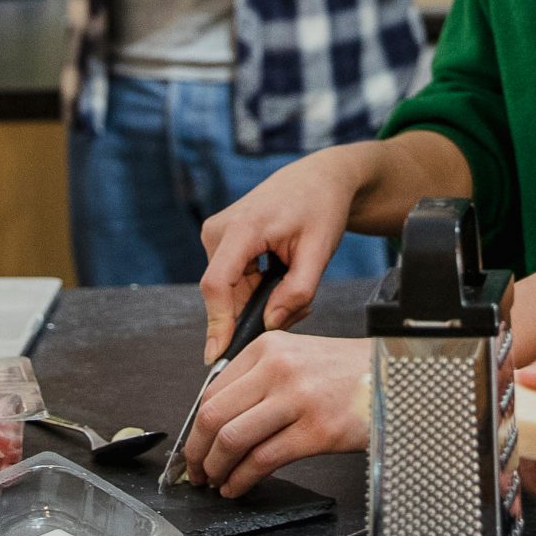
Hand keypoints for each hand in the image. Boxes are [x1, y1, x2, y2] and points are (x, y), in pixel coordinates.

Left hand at [184, 332, 370, 496]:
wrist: (393, 376)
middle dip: (197, 452)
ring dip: (216, 469)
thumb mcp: (297, 357)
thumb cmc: (346, 372)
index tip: (193, 446)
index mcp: (268, 348)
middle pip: (214, 416)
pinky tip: (239, 487)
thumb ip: (259, 379)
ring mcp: (297, 400)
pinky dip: (242, 479)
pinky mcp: (316, 431)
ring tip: (216, 482)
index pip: (212, 391)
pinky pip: (263, 460)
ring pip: (233, 439)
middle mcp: (278, 369)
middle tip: (195, 471)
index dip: (195, 426)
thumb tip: (220, 419)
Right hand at [199, 148, 365, 360]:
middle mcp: (218, 231)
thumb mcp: (319, 251)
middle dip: (257, 312)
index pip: (217, 285)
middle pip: (225, 293)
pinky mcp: (219, 241)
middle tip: (299, 308)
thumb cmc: (320, 209)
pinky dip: (257, 289)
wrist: (316, 179)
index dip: (216, 323)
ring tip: (296, 284)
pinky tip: (283, 276)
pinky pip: (232, 281)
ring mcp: (216, 235)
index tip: (217, 356)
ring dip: (261, 300)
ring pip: (230, 291)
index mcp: (241, 228)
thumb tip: (270, 324)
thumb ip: (297, 291)